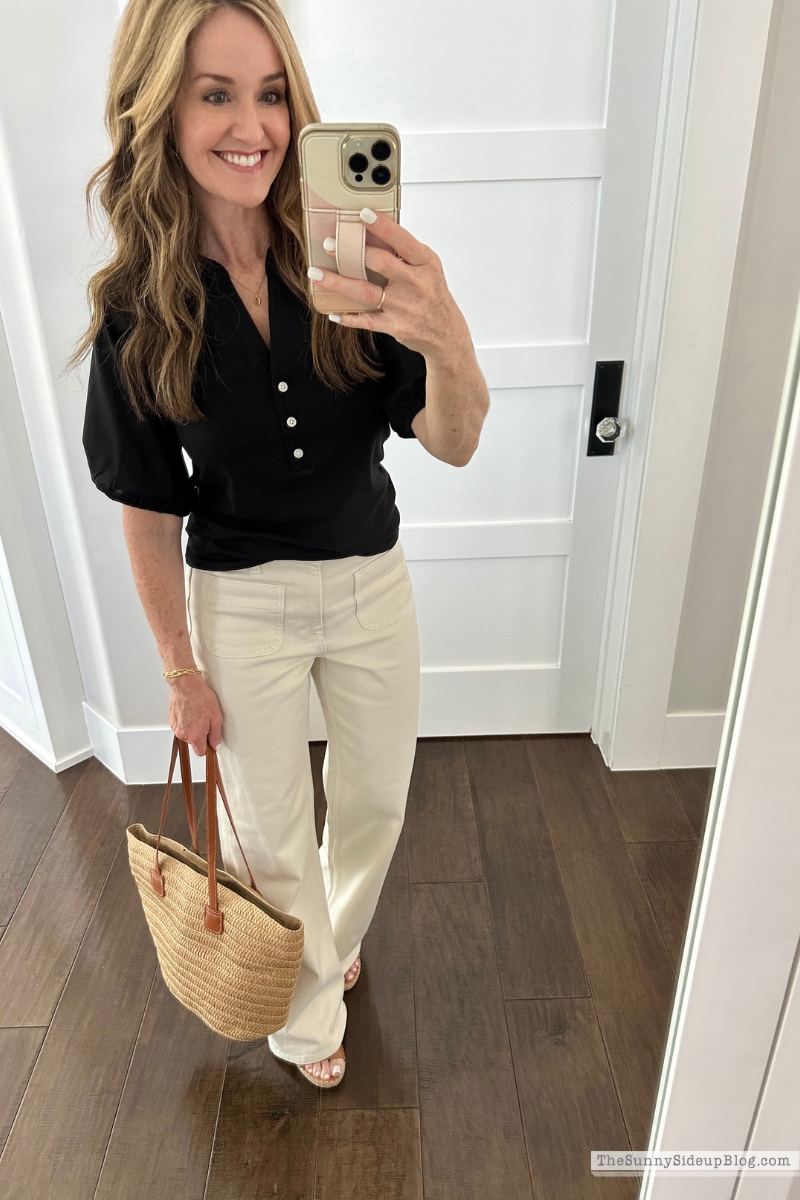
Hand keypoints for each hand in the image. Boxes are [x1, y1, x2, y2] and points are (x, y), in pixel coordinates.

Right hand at [167, 674, 222, 755]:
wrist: (186, 685)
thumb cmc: (201, 698)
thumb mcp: (216, 717)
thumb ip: (215, 735)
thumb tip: (215, 744)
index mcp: (195, 736)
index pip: (201, 752)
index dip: (207, 747)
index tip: (209, 740)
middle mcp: (183, 734)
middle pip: (193, 742)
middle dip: (199, 735)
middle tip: (205, 720)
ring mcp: (175, 728)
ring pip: (186, 734)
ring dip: (192, 728)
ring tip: (197, 713)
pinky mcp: (171, 721)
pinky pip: (180, 726)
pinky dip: (185, 721)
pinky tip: (190, 711)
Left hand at [309, 208, 471, 363]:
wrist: (446, 334)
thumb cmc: (433, 294)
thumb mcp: (428, 268)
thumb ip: (405, 252)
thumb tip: (373, 233)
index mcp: (425, 263)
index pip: (402, 240)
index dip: (382, 227)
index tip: (363, 214)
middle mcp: (415, 284)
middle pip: (380, 263)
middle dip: (352, 252)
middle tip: (330, 244)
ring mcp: (404, 306)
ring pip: (366, 292)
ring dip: (339, 282)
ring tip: (317, 274)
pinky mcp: (395, 326)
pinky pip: (367, 321)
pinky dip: (349, 317)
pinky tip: (334, 312)